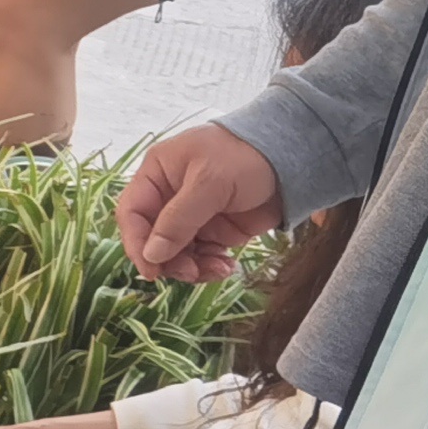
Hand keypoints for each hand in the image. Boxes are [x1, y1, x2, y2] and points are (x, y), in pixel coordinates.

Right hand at [116, 123, 283, 280]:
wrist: (295, 158)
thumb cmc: (245, 156)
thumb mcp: (209, 182)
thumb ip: (178, 220)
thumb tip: (152, 256)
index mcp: (157, 175)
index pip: (133, 214)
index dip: (137, 243)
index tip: (151, 269)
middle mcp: (169, 198)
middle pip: (154, 239)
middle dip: (170, 259)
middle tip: (191, 272)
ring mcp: (193, 216)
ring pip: (177, 253)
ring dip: (193, 267)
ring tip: (218, 269)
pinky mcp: (216, 231)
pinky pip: (202, 256)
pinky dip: (211, 266)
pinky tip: (227, 266)